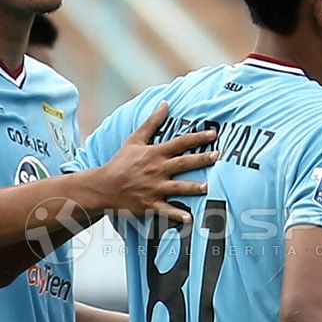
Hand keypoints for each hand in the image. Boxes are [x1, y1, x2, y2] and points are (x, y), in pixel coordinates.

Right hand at [96, 102, 218, 221]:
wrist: (104, 185)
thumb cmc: (121, 162)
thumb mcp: (135, 139)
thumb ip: (152, 122)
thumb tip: (165, 103)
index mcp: (155, 153)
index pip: (180, 143)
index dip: (197, 137)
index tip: (213, 134)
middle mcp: (157, 170)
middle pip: (183, 163)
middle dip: (201, 159)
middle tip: (217, 156)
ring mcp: (154, 188)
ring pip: (177, 187)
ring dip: (192, 187)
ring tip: (207, 187)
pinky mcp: (150, 204)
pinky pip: (165, 210)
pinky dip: (176, 215)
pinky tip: (189, 218)